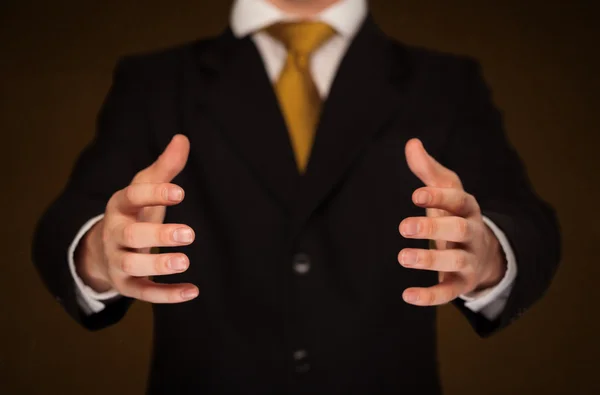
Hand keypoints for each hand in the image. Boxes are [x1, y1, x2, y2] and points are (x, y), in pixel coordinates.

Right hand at [75, 134, 198, 302]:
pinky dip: (166, 295)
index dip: (154, 194)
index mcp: (120, 206)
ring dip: (158, 266)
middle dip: (158, 236)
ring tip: (185, 262)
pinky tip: (193, 291)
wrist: (105, 248)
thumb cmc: (135, 213)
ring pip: (132, 266)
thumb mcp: (145, 189)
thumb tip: (182, 138)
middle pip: (131, 236)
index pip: (132, 197)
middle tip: (190, 234)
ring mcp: (117, 261)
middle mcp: (114, 234)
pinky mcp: (126, 285)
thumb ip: (165, 168)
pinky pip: (144, 293)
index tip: (181, 192)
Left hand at [398, 138, 505, 305]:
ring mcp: (469, 260)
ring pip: (455, 260)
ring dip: (429, 259)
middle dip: (433, 227)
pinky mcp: (461, 284)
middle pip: (458, 228)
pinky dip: (429, 296)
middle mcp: (472, 233)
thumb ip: (428, 171)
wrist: (485, 255)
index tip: (415, 195)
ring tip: (402, 257)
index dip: (438, 197)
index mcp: (468, 208)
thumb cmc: (455, 216)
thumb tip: (411, 143)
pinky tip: (407, 295)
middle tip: (403, 227)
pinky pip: (448, 292)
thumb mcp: (446, 193)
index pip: (458, 199)